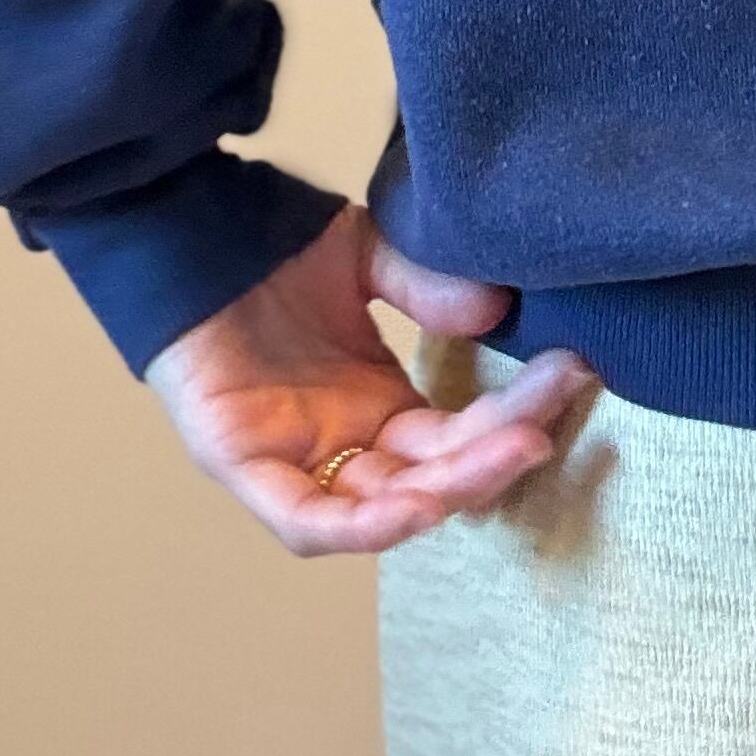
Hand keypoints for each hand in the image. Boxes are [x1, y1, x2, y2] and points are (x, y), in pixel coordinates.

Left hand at [144, 205, 596, 557]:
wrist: (184, 230)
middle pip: (432, 477)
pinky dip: (364, 525)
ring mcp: (294, 461)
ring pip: (383, 507)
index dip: (511, 417)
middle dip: (493, 455)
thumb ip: (425, 284)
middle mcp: (344, 445)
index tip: (571, 373)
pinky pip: (307, 520)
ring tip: (507, 453)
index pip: (456, 435)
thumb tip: (496, 306)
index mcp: (376, 406)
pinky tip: (418, 505)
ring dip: (450, 490)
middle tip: (546, 421)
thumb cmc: (267, 249)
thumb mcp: (365, 257)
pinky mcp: (243, 466)